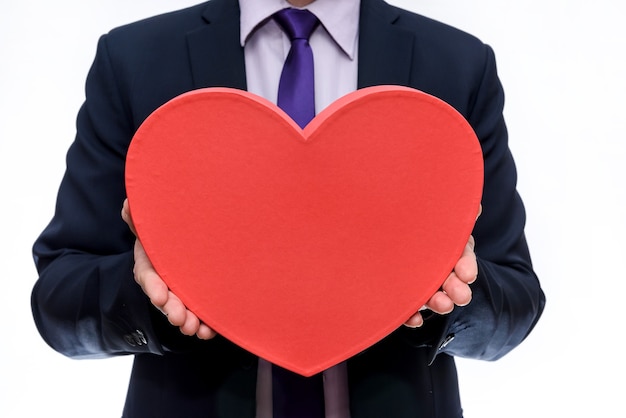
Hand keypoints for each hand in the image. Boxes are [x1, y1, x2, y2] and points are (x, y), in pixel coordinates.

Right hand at [121, 199, 215, 339]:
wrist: (186, 240)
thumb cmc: (165, 233)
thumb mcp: (150, 225)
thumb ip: (138, 217)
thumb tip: (129, 204)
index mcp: (149, 263)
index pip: (148, 276)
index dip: (153, 287)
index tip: (161, 296)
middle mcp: (162, 281)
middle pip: (165, 299)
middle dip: (172, 310)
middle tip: (181, 320)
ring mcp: (178, 292)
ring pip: (180, 310)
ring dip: (187, 321)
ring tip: (196, 329)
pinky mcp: (194, 298)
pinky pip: (197, 314)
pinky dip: (203, 324)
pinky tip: (209, 330)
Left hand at [404, 205, 480, 327]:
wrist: (359, 223)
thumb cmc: (402, 218)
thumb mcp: (426, 213)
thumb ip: (448, 214)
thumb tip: (474, 207)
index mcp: (441, 244)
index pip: (459, 254)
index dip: (465, 264)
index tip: (468, 274)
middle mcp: (431, 264)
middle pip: (447, 277)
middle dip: (456, 287)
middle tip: (462, 296)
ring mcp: (414, 280)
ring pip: (428, 294)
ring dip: (438, 302)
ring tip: (443, 305)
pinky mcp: (397, 294)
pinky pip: (405, 308)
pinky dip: (410, 316)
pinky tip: (414, 320)